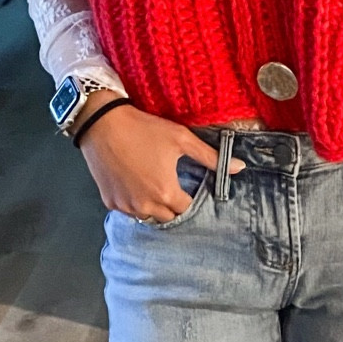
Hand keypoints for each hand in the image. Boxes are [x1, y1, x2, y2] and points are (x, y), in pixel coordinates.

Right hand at [75, 98, 241, 221]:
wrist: (102, 124)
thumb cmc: (144, 129)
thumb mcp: (181, 139)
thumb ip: (211, 157)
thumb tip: (240, 168)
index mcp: (166, 193)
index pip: (187, 210)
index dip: (191, 199)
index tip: (190, 188)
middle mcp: (146, 205)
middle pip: (168, 218)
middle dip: (173, 206)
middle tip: (172, 186)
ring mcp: (126, 206)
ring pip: (147, 217)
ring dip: (154, 207)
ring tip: (154, 184)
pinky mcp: (110, 202)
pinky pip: (128, 211)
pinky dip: (135, 203)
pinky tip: (136, 184)